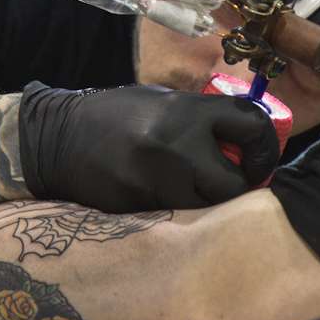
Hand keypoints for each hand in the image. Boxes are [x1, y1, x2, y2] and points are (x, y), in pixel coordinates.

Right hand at [18, 82, 279, 211]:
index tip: (258, 156)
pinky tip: (161, 196)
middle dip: (235, 185)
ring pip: (206, 208)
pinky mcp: (138, 209)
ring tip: (191, 189)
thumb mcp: (159, 101)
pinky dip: (176, 211)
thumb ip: (201, 118)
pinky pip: (175, 217)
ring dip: (205, 202)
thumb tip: (244, 140)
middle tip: (228, 181)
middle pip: (234, 184)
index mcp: (185, 112)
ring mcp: (155, 182)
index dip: (264, 146)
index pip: (251, 127)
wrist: (56, 138)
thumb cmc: (113, 115)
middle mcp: (175, 146)